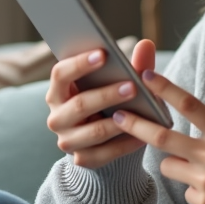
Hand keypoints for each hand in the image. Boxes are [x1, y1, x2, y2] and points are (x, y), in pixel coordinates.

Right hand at [45, 39, 157, 168]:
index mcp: (58, 91)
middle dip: (106, 95)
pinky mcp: (82, 160)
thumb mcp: (117, 84)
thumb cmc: (110, 104)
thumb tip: (147, 43)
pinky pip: (105, 153)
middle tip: (132, 86)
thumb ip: (132, 65)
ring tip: (140, 113)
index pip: (60, 74)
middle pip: (79, 104)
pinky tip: (143, 136)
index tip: (103, 53)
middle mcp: (57, 117)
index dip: (79, 63)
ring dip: (118, 122)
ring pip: (93, 131)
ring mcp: (67, 141)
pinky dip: (126, 144)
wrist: (107, 142)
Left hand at [111, 63, 204, 203]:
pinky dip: (192, 186)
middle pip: (163, 137)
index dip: (165, 89)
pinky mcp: (202, 201)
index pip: (189, 105)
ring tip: (200, 166)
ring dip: (173, 161)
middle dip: (136, 125)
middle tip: (117, 115)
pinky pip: (183, 188)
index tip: (144, 75)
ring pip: (168, 164)